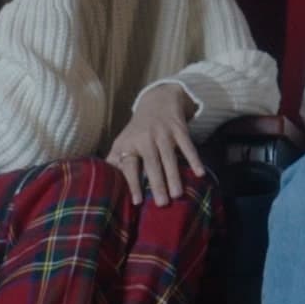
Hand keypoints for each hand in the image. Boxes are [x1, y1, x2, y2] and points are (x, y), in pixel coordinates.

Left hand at [106, 83, 201, 205]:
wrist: (157, 100)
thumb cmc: (138, 129)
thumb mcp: (123, 140)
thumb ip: (115, 160)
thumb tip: (104, 181)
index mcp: (129, 143)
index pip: (130, 165)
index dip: (133, 182)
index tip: (137, 201)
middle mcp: (145, 138)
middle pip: (151, 164)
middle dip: (157, 184)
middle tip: (162, 203)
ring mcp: (163, 133)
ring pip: (169, 158)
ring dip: (174, 176)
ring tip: (177, 194)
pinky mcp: (179, 129)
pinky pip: (188, 146)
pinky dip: (195, 159)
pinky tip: (200, 173)